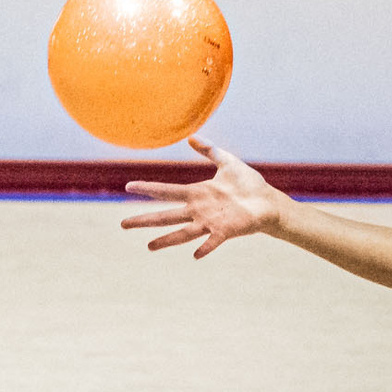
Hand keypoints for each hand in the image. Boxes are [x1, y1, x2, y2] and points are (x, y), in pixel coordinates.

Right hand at [120, 137, 284, 257]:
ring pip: (183, 232)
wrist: (268, 202)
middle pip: (166, 215)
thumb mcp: (228, 162)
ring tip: (149, 247)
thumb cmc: (248, 184)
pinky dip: (205, 247)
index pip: (166, 191)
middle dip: (145, 220)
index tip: (128, 187)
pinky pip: (212, 241)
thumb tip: (191, 136)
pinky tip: (195, 255)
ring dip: (167, 240)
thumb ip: (210, 150)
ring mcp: (211, 222)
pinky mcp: (226, 231)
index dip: (148, 188)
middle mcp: (199, 210)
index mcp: (197, 193)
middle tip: (123, 224)